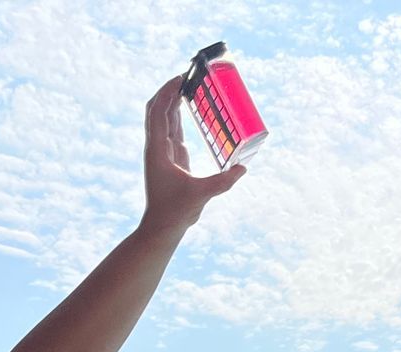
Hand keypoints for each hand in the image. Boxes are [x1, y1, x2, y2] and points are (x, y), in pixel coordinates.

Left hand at [139, 75, 244, 236]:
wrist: (162, 227)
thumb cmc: (175, 212)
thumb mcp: (200, 195)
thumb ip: (222, 182)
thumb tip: (243, 168)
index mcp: (158, 151)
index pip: (158, 113)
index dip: (167, 92)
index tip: (181, 77)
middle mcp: (157, 147)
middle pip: (157, 109)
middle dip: (169, 90)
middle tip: (187, 75)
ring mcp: (162, 151)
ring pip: (164, 117)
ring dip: (173, 99)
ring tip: (190, 83)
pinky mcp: (171, 157)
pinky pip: (172, 128)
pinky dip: (178, 113)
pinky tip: (189, 105)